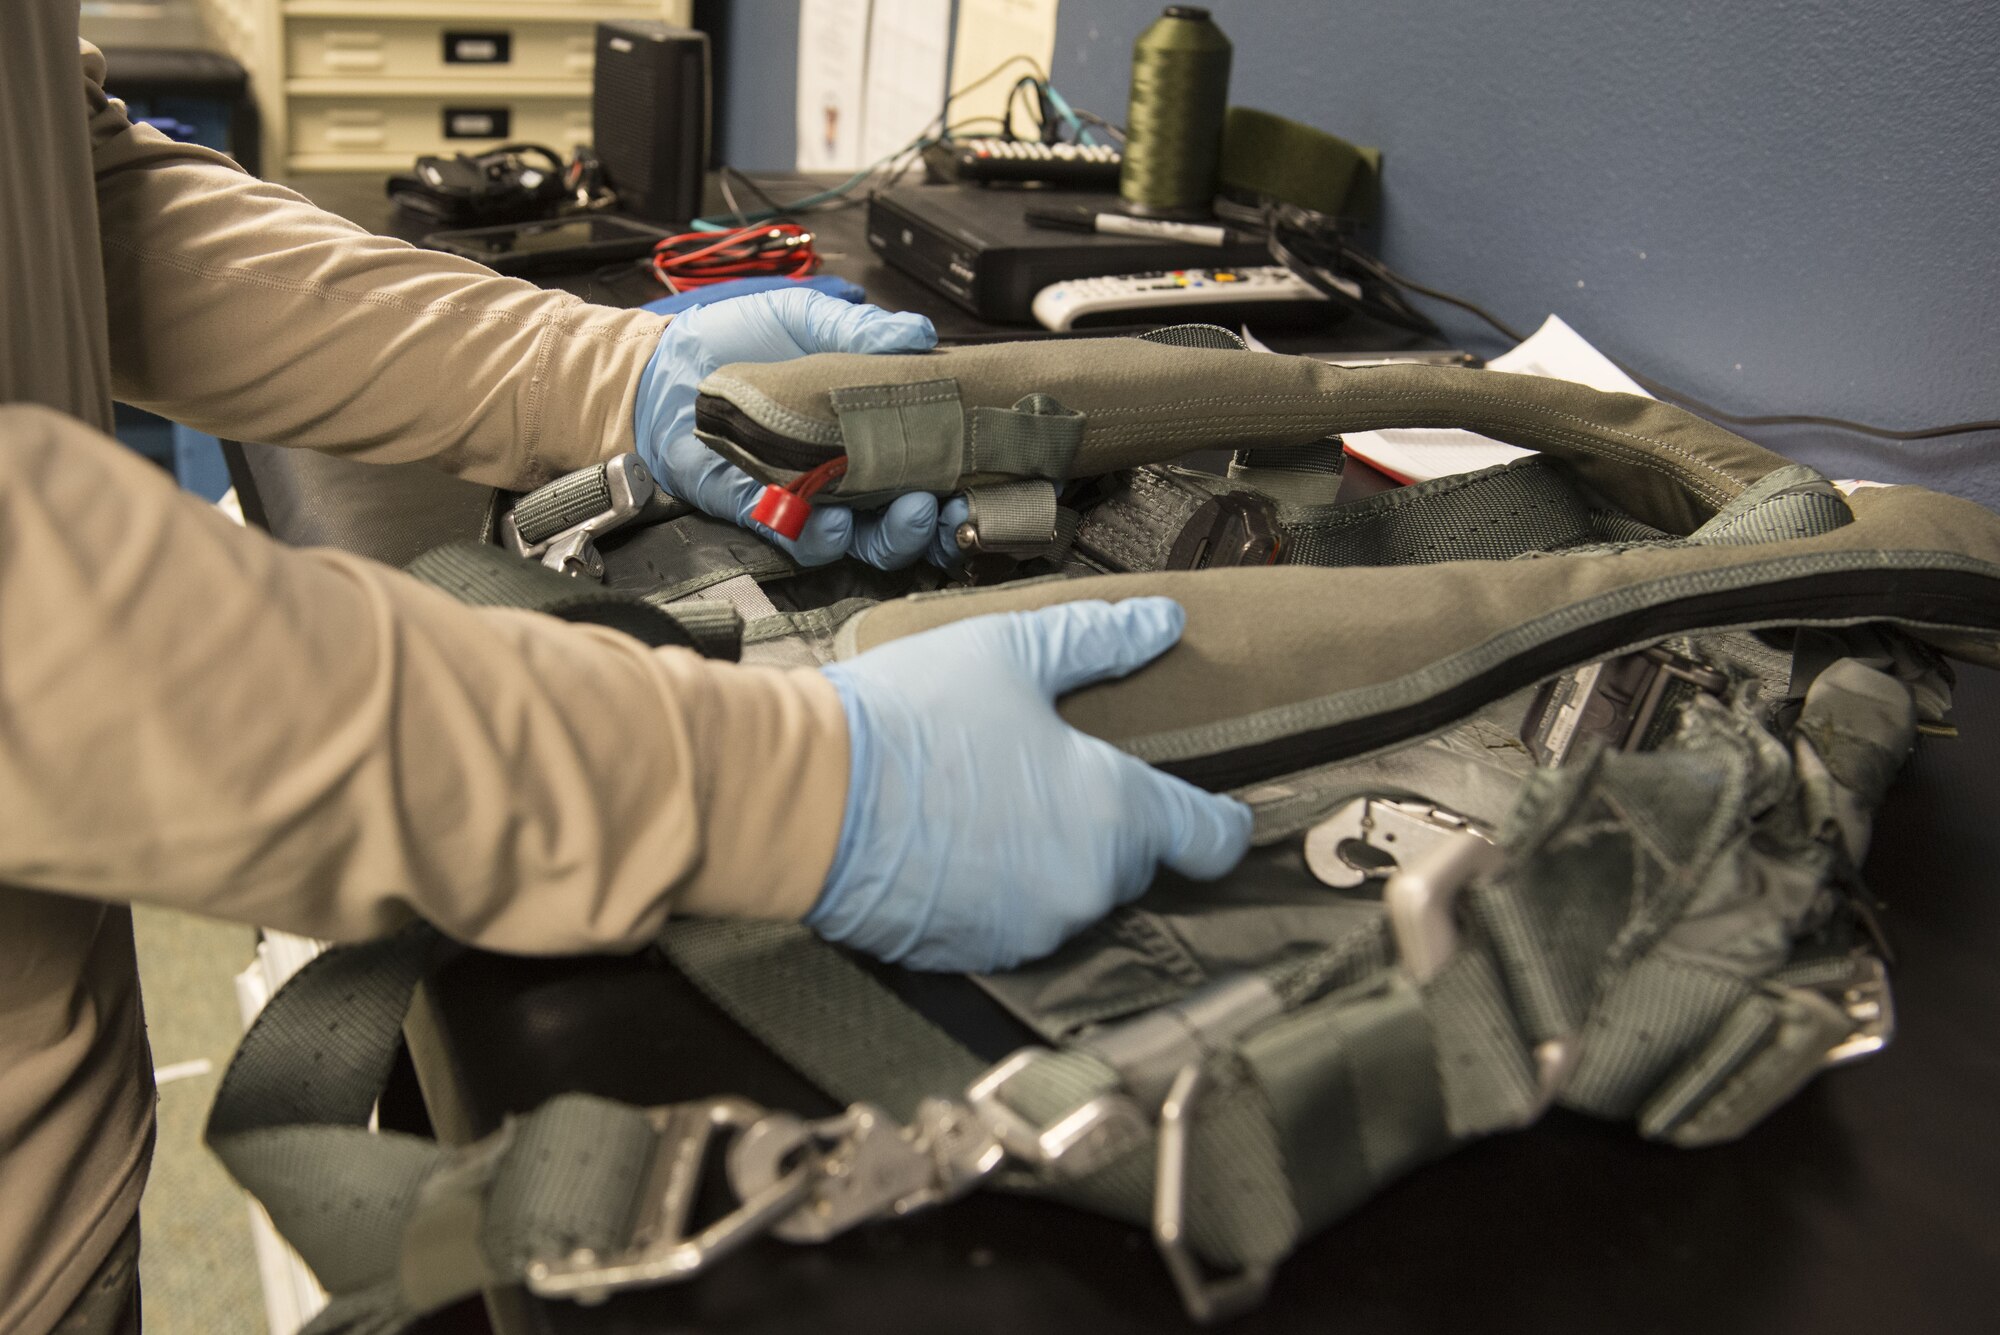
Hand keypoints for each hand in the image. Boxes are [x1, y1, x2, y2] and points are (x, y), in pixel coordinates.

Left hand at [633, 286, 946, 567]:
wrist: (659, 369)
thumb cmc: (731, 340)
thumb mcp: (802, 319)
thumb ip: (858, 332)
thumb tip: (919, 335)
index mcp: (866, 429)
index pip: (927, 464)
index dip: (958, 477)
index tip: (982, 475)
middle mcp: (846, 474)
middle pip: (906, 517)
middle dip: (935, 521)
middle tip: (948, 505)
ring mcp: (809, 500)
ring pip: (865, 542)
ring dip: (893, 535)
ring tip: (909, 512)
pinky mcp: (764, 516)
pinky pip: (801, 541)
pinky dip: (821, 537)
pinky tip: (833, 523)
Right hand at [808, 598, 1253, 972]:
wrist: (807, 796)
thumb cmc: (910, 719)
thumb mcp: (1011, 654)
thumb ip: (1099, 641)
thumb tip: (1162, 623)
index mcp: (1114, 812)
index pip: (1211, 839)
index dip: (1222, 822)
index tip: (1220, 814)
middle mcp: (1086, 885)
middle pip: (1133, 863)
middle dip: (1110, 825)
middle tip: (1054, 774)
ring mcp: (1031, 928)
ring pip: (1071, 894)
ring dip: (1052, 859)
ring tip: (995, 803)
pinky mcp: (975, 954)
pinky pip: (1013, 922)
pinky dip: (999, 891)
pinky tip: (959, 844)